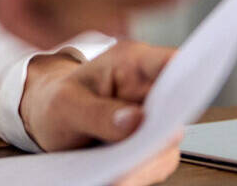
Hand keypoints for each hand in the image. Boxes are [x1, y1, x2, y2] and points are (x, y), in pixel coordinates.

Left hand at [19, 42, 181, 184]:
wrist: (48, 118)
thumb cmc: (56, 100)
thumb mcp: (64, 104)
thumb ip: (97, 111)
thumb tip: (136, 121)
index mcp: (131, 63)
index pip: (168, 62)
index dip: (188, 72)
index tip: (188, 93)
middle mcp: (148, 89)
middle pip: (177, 108)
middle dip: (162, 133)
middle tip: (138, 155)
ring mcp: (152, 118)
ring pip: (169, 143)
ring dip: (147, 161)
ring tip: (119, 175)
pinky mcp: (149, 144)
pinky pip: (156, 162)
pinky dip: (139, 173)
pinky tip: (119, 177)